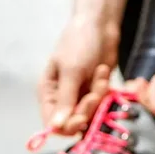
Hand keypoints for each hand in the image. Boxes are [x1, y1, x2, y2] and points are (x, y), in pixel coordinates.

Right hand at [38, 18, 119, 134]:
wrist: (100, 26)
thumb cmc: (79, 43)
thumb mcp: (71, 71)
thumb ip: (65, 100)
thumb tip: (55, 127)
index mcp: (48, 93)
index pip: (52, 123)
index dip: (66, 126)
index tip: (81, 119)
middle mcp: (62, 98)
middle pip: (73, 122)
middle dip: (87, 110)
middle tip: (95, 94)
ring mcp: (80, 96)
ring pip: (90, 114)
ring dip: (98, 97)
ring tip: (99, 73)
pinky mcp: (95, 93)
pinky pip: (101, 104)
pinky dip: (105, 92)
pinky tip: (103, 73)